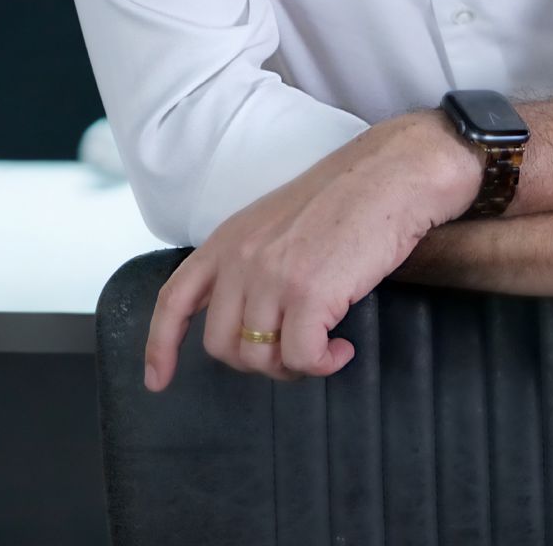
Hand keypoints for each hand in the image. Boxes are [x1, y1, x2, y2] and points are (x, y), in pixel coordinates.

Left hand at [143, 114, 472, 392]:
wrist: (394, 173)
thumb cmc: (349, 197)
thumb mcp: (279, 221)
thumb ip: (252, 261)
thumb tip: (253, 319)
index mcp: (229, 238)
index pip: (174, 299)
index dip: (160, 345)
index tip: (158, 380)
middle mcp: (241, 258)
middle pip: (221, 344)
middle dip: (257, 361)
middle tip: (294, 351)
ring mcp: (272, 276)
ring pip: (259, 358)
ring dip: (293, 365)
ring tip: (323, 346)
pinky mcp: (309, 294)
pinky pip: (301, 358)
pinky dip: (322, 365)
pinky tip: (342, 349)